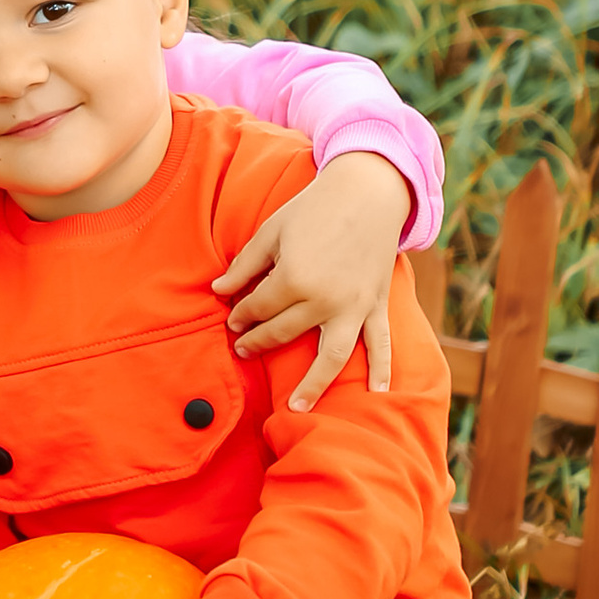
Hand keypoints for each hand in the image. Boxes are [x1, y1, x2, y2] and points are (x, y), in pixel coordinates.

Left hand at [213, 152, 412, 410]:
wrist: (367, 192)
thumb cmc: (313, 208)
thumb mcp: (272, 231)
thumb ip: (245, 265)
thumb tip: (217, 291)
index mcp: (294, 279)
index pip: (259, 308)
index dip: (241, 314)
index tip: (232, 318)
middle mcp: (324, 300)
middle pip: (284, 333)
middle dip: (259, 342)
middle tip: (243, 348)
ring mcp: (354, 307)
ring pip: (331, 357)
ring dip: (313, 384)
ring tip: (297, 407)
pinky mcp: (376, 305)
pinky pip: (381, 344)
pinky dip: (381, 371)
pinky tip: (377, 393)